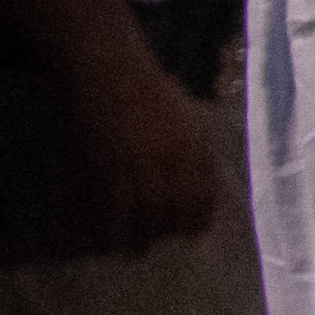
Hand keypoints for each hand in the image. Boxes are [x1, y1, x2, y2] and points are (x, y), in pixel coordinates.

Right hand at [84, 58, 226, 248]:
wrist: (109, 66)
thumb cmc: (147, 87)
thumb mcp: (185, 114)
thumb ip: (195, 147)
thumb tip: (202, 178)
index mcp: (195, 145)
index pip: (205, 195)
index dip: (200, 217)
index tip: (193, 232)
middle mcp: (174, 159)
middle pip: (179, 210)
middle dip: (172, 231)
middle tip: (161, 242)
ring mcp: (141, 163)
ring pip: (149, 214)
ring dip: (144, 236)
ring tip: (138, 249)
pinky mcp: (108, 165)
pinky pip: (115, 207)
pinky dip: (116, 226)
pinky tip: (113, 236)